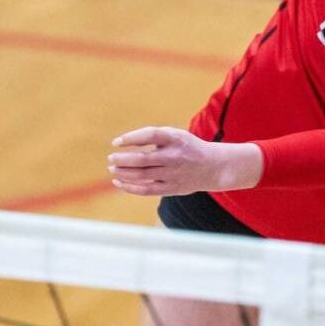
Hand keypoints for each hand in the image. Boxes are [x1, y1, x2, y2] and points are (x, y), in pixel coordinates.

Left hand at [108, 128, 262, 196]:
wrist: (214, 166)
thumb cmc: (186, 147)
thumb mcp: (175, 135)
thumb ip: (153, 137)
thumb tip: (123, 145)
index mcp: (175, 138)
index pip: (150, 135)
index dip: (130, 138)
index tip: (116, 142)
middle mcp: (174, 156)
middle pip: (142, 160)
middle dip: (122, 159)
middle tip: (111, 158)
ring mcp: (173, 174)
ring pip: (141, 176)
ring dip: (123, 173)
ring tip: (112, 169)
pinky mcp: (172, 189)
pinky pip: (146, 190)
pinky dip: (129, 187)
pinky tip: (119, 183)